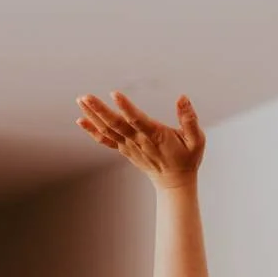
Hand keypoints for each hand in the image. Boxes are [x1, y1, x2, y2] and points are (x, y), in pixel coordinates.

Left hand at [76, 92, 205, 189]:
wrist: (174, 182)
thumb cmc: (187, 159)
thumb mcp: (196, 140)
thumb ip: (190, 119)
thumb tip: (182, 97)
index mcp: (155, 136)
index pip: (137, 120)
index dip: (126, 107)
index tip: (114, 94)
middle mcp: (138, 141)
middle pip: (116, 124)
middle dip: (100, 110)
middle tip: (85, 96)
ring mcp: (129, 146)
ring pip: (108, 130)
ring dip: (93, 116)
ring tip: (81, 100)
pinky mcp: (124, 149)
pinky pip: (106, 140)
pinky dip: (93, 131)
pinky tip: (81, 120)